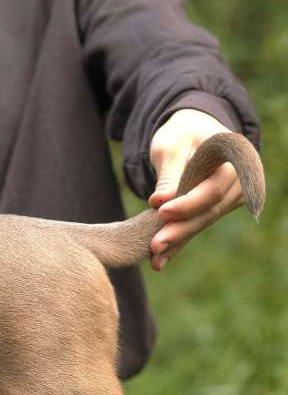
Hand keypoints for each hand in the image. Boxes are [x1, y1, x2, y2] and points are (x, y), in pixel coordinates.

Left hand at [147, 109, 244, 269]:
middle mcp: (241, 180)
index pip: (212, 187)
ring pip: (203, 222)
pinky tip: (158, 261)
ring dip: (178, 242)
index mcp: (234, 157)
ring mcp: (232, 197)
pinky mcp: (217, 209)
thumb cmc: (181, 134)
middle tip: (154, 246)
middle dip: (181, 230)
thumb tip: (160, 201)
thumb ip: (169, 173)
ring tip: (154, 257)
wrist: (193, 133)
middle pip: (209, 210)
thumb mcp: (170, 145)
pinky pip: (197, 226)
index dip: (188, 203)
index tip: (161, 212)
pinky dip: (178, 243)